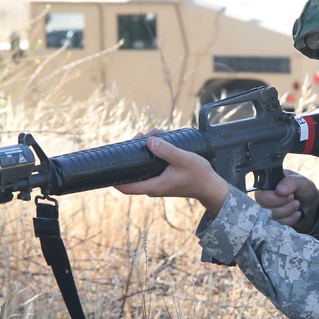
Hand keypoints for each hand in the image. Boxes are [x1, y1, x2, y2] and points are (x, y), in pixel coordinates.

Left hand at [114, 134, 229, 214]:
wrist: (210, 186)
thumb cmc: (199, 175)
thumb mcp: (184, 159)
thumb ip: (167, 151)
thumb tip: (149, 141)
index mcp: (155, 185)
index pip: (126, 187)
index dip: (113, 178)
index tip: (108, 164)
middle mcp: (153, 186)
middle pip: (132, 172)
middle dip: (133, 151)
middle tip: (141, 135)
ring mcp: (157, 182)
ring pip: (141, 166)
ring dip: (145, 148)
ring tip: (154, 132)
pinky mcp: (162, 177)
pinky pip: (150, 165)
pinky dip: (152, 152)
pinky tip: (159, 139)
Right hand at [254, 170, 318, 231]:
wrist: (311, 203)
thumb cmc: (303, 189)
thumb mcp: (301, 181)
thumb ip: (290, 182)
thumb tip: (279, 190)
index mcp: (267, 186)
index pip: (261, 196)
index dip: (276, 199)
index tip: (291, 195)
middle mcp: (264, 199)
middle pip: (265, 209)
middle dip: (284, 206)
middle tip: (294, 199)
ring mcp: (268, 211)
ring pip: (272, 218)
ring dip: (289, 212)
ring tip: (297, 204)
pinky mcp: (274, 221)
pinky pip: (278, 225)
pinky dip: (290, 219)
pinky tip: (296, 213)